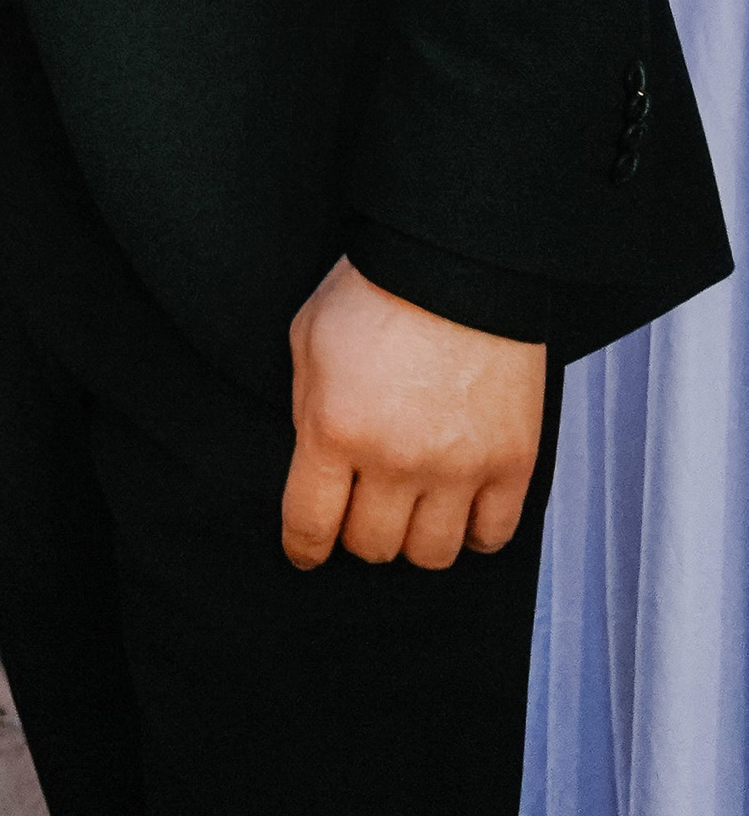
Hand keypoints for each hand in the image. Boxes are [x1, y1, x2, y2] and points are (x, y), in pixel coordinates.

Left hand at [281, 255, 545, 570]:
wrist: (456, 261)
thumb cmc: (376, 291)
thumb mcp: (308, 340)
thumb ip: (307, 410)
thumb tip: (313, 466)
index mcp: (337, 428)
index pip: (310, 525)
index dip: (303, 547)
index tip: (305, 551)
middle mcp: (396, 459)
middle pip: (372, 547)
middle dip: (359, 532)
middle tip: (363, 507)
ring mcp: (459, 467)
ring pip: (431, 554)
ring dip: (415, 537)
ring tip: (413, 507)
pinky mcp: (512, 463)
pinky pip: (492, 537)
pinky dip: (473, 532)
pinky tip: (461, 507)